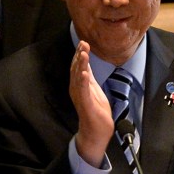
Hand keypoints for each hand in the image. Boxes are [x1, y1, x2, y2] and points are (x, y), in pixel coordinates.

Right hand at [69, 41, 112, 166]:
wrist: (97, 131)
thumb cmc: (96, 111)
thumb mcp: (94, 89)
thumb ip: (89, 78)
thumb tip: (86, 65)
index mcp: (80, 85)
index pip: (79, 66)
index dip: (80, 54)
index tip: (84, 42)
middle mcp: (76, 89)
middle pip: (76, 69)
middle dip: (79, 55)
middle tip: (83, 43)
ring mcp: (80, 96)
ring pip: (78, 77)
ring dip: (80, 65)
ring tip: (83, 53)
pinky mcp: (85, 104)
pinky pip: (83, 91)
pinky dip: (82, 81)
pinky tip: (84, 73)